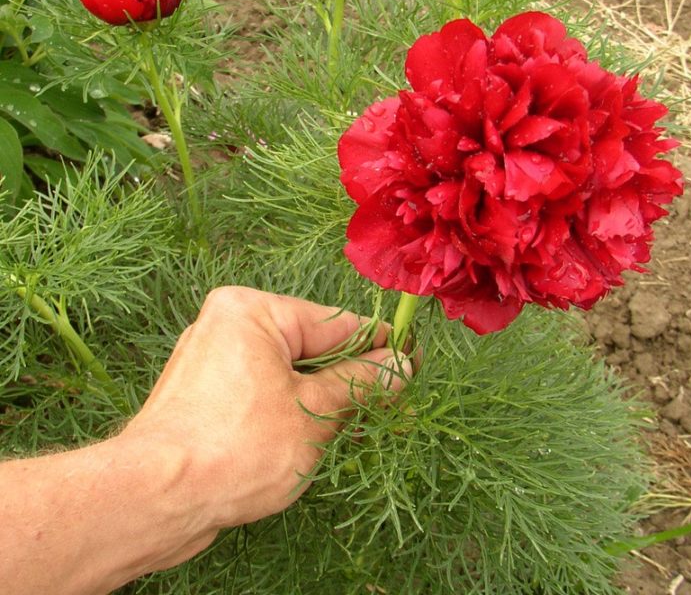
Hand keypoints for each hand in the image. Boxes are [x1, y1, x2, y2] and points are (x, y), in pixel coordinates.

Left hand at [122, 286, 411, 527]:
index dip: (380, 345)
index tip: (416, 359)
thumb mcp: (314, 411)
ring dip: (328, 400)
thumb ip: (361, 383)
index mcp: (252, 311)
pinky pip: (267, 393)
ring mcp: (216, 362)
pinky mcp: (208, 396)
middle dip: (353, 378)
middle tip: (398, 402)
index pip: (335, 322)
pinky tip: (324, 436)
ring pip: (291, 374)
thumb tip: (401, 365)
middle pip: (313, 348)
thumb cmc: (234, 448)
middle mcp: (230, 326)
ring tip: (366, 425)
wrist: (154, 500)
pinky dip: (296, 412)